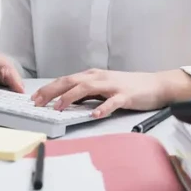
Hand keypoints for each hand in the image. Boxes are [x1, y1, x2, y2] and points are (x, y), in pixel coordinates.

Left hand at [31, 68, 190, 118]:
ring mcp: (112, 86)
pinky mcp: (126, 95)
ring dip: (71, 97)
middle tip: (38, 103)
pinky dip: (102, 107)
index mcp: (93, 75)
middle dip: (52, 91)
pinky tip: (94, 114)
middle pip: (71, 81)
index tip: (35, 98)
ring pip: (87, 88)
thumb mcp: (104, 87)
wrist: (155, 85)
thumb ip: (87, 92)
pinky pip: (112, 102)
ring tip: (58, 108)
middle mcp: (99, 77)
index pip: (66, 80)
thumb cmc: (128, 87)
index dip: (49, 88)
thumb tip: (66, 101)